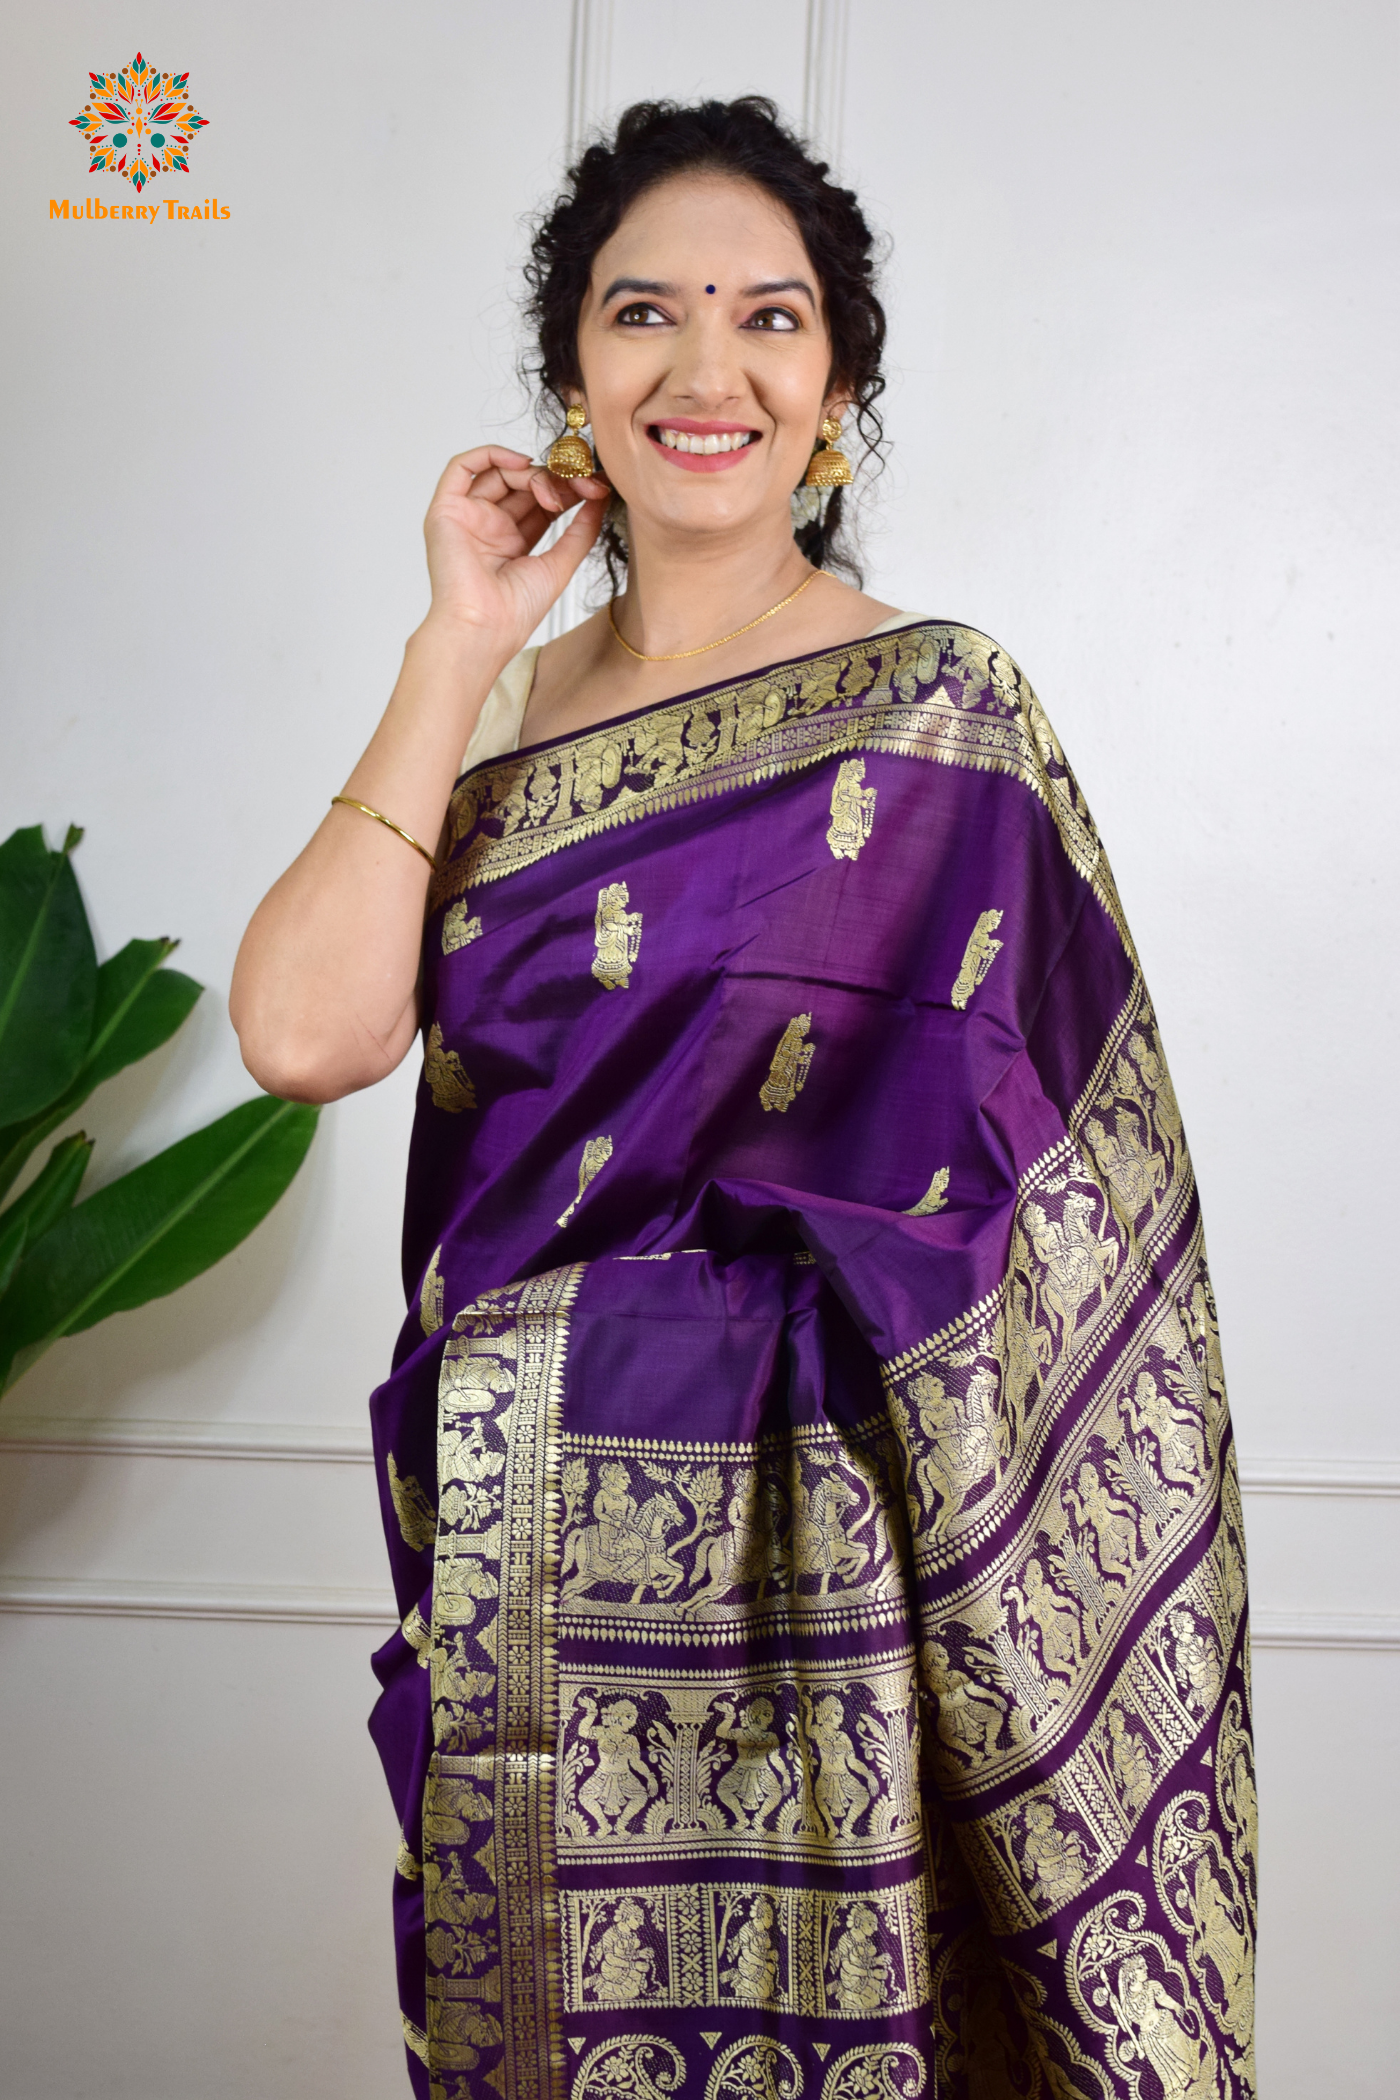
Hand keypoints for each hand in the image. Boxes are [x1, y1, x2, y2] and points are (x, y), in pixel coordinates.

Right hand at [420, 445, 608, 657]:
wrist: (484, 628)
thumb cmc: (514, 612)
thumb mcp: (559, 564)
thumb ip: (581, 531)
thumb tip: (600, 498)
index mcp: (512, 543)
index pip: (541, 502)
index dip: (568, 489)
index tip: (596, 486)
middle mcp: (488, 527)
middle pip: (522, 485)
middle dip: (555, 479)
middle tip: (580, 484)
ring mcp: (467, 517)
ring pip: (498, 473)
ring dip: (531, 473)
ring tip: (552, 490)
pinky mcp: (446, 510)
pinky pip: (462, 467)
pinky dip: (491, 455)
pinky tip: (521, 464)